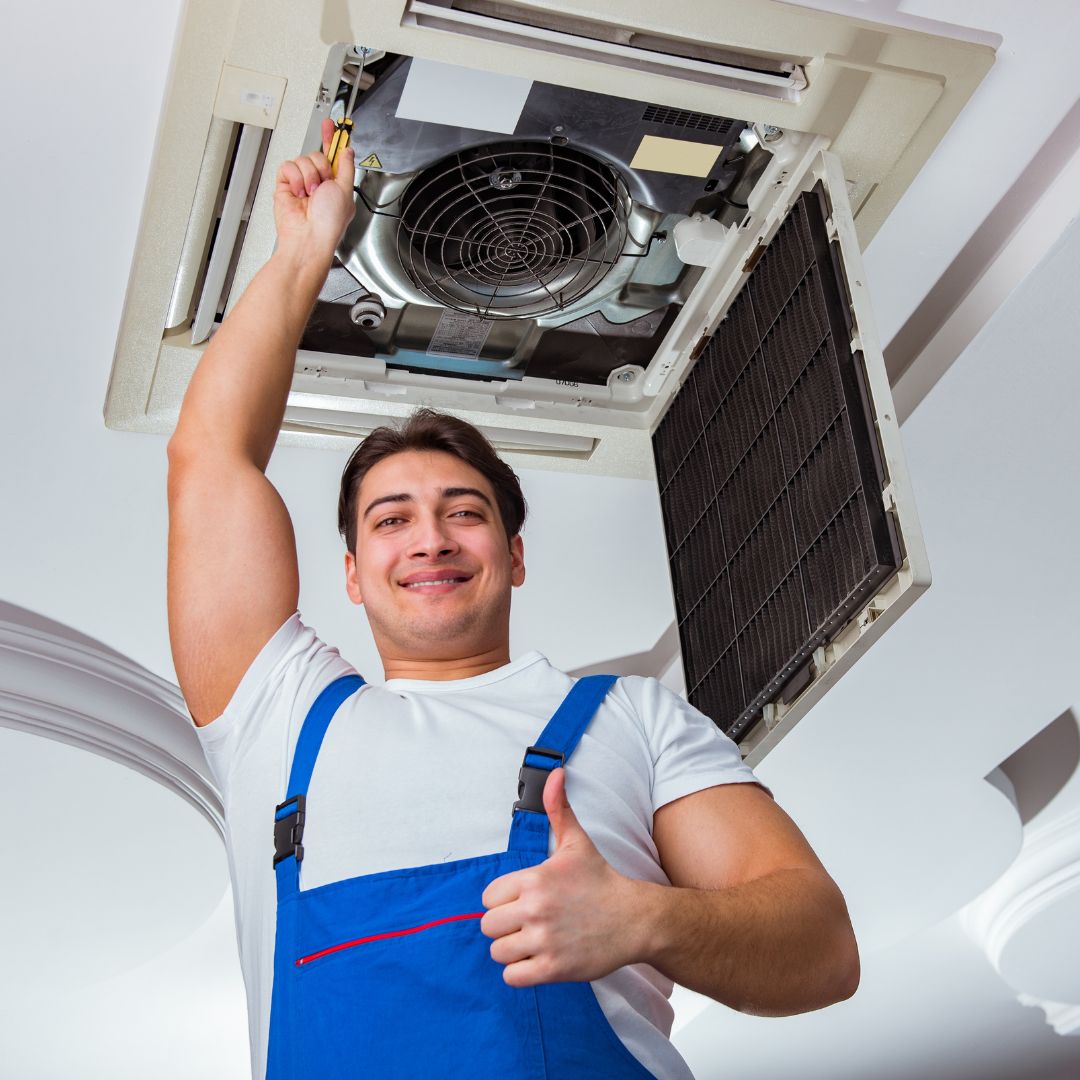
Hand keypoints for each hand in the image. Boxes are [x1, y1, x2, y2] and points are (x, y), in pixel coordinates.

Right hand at [273, 118, 355, 258]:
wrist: (309, 237)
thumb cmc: (329, 222)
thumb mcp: (346, 190)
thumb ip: (346, 167)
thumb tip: (347, 150)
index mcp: (336, 185)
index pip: (333, 156)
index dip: (332, 139)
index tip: (332, 124)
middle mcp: (319, 183)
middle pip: (317, 154)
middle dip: (322, 168)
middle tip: (323, 185)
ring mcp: (301, 183)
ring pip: (303, 159)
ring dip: (309, 175)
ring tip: (311, 194)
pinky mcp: (285, 184)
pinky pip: (288, 166)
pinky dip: (295, 178)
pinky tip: (299, 192)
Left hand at [480, 768, 639, 986]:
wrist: (635, 919)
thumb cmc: (601, 880)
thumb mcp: (577, 842)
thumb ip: (558, 808)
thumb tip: (555, 773)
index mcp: (535, 879)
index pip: (488, 898)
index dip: (502, 900)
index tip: (522, 901)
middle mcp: (536, 910)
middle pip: (488, 926)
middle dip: (504, 926)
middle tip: (527, 923)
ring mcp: (544, 941)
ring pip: (498, 952)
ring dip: (511, 950)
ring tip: (533, 941)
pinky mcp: (553, 969)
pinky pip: (512, 977)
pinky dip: (521, 972)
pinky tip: (538, 959)